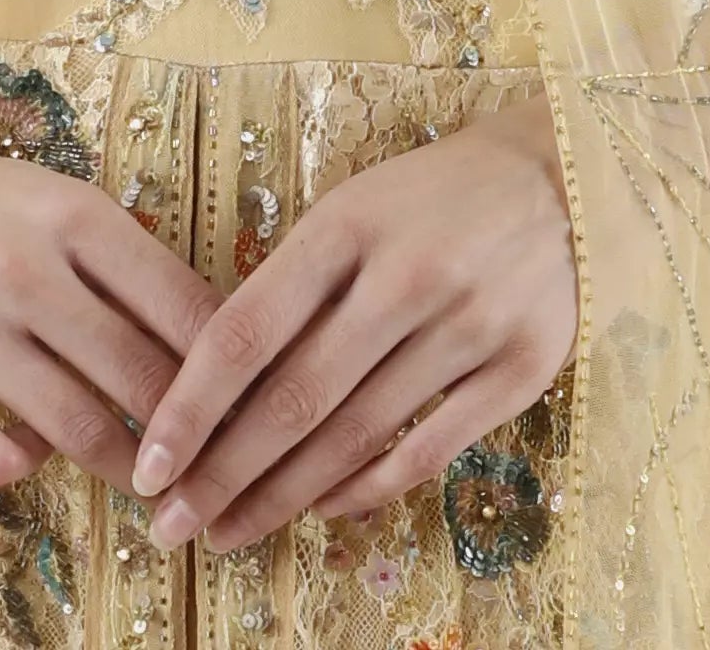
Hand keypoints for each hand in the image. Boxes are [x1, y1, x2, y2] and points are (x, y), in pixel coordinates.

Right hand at [0, 139, 222, 490]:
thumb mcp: (57, 201)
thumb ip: (123, 259)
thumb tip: (206, 331)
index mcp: (74, 217)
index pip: (180, 302)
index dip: (226, 363)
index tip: (250, 398)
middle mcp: (22, 271)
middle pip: (138, 373)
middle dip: (188, 429)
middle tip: (215, 461)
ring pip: (76, 427)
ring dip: (127, 465)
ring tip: (153, 485)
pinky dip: (31, 464)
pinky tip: (39, 450)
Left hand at [129, 90, 576, 553]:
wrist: (560, 178)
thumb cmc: (431, 199)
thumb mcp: (354, 209)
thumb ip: (295, 287)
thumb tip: (214, 388)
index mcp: (349, 225)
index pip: (247, 329)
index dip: (190, 406)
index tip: (149, 464)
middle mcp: (407, 276)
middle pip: (295, 398)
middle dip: (223, 473)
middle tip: (173, 525)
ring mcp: (469, 326)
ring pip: (355, 436)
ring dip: (281, 497)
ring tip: (229, 531)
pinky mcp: (520, 370)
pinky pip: (426, 452)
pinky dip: (365, 490)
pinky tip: (321, 510)